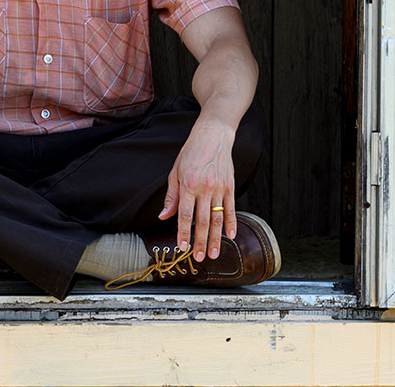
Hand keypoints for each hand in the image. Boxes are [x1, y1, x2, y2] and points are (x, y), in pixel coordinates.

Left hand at [158, 114, 237, 260]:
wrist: (213, 136)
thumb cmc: (191, 153)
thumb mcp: (175, 171)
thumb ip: (171, 196)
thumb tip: (163, 216)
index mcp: (188, 184)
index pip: (184, 215)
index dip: (183, 233)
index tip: (183, 247)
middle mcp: (204, 188)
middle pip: (202, 221)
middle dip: (200, 242)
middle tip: (200, 257)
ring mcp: (219, 188)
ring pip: (217, 219)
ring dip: (216, 238)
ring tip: (214, 253)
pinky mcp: (230, 186)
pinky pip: (231, 208)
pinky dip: (232, 223)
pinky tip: (231, 236)